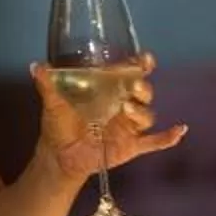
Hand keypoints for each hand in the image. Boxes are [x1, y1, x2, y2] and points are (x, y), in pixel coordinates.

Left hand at [32, 54, 188, 179]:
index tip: (145, 59)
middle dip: (143, 87)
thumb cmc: (59, 125)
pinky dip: (168, 137)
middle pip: (143, 92)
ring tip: (127, 111)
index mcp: (109, 90)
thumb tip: (36, 66)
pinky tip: (179, 130)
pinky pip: (154, 141)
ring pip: (147, 115)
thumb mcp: (53, 104)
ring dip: (142, 112)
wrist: (59, 157)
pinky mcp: (132, 146)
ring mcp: (130, 126)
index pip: (130, 72)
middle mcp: (124, 104)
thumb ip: (47, 85)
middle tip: (134, 87)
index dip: (140, 64)